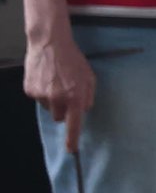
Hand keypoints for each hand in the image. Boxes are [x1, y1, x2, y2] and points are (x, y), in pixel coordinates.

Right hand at [22, 27, 92, 146]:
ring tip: (55, 82)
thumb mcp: (89, 77)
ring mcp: (41, 95)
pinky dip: (42, 92)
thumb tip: (83, 111)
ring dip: (52, 100)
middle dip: (63, 109)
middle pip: (59, 117)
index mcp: (75, 97)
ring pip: (48, 108)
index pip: (74, 124)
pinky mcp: (29, 90)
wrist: (49, 43)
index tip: (71, 150)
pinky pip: (38, 99)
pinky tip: (45, 79)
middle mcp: (57, 99)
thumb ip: (88, 96)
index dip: (72, 139)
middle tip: (65, 92)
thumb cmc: (73, 60)